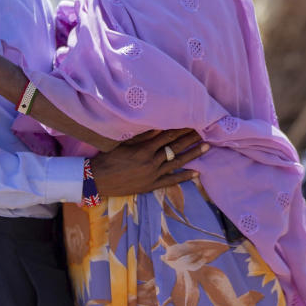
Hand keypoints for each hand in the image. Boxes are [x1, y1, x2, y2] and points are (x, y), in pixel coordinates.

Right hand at [91, 129, 208, 195]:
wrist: (98, 180)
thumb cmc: (109, 158)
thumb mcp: (124, 143)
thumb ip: (143, 135)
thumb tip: (159, 124)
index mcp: (144, 150)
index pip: (167, 136)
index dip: (181, 128)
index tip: (192, 120)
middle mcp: (151, 162)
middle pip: (175, 147)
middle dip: (191, 138)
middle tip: (206, 129)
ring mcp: (153, 175)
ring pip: (177, 162)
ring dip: (193, 154)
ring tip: (206, 146)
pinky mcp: (152, 185)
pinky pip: (172, 181)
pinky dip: (184, 176)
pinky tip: (197, 172)